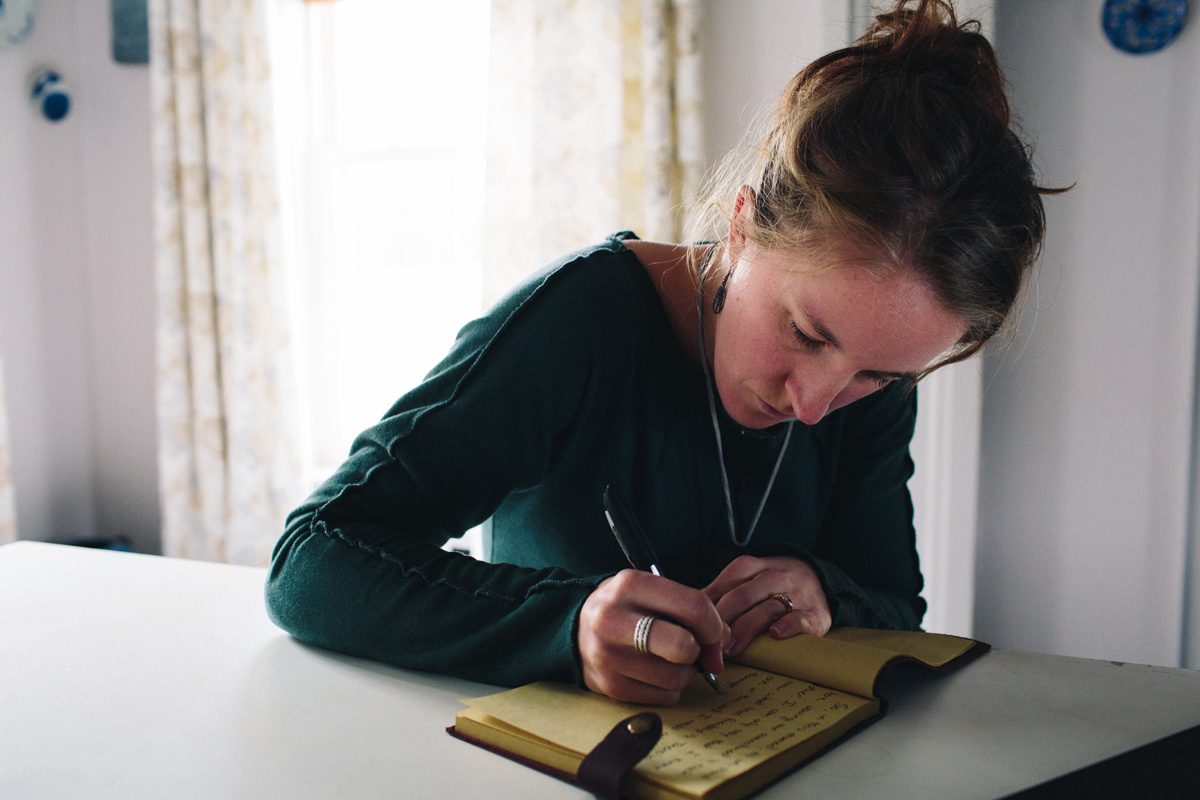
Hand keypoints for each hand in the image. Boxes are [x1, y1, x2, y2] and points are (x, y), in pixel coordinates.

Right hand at [578, 570, 729, 704]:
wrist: (574, 628)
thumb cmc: (626, 608)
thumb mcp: (650, 590)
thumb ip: (689, 607)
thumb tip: (722, 643)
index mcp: (630, 585)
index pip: (693, 607)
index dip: (715, 625)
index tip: (715, 634)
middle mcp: (613, 619)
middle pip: (683, 647)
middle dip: (698, 651)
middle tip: (692, 648)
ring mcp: (607, 656)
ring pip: (677, 677)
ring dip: (684, 672)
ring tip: (667, 659)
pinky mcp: (608, 686)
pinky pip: (663, 697)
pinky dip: (668, 688)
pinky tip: (653, 673)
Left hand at [703, 555, 830, 657]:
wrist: (818, 577)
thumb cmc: (770, 584)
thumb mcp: (745, 578)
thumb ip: (719, 592)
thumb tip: (684, 615)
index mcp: (750, 567)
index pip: (724, 585)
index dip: (706, 610)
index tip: (693, 629)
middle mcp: (772, 577)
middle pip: (741, 598)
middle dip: (722, 623)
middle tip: (708, 645)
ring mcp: (795, 594)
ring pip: (766, 609)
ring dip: (745, 629)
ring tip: (731, 648)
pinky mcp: (814, 614)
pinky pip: (799, 619)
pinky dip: (787, 626)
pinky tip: (774, 634)